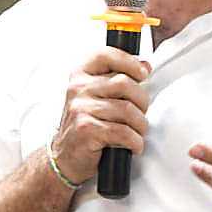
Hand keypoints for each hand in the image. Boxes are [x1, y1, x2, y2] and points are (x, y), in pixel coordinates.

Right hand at [48, 47, 150, 184]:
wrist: (66, 156)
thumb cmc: (86, 123)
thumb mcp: (96, 95)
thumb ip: (117, 78)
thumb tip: (145, 65)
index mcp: (81, 74)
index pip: (107, 55)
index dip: (130, 62)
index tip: (143, 74)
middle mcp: (78, 88)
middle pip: (124, 83)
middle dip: (142, 101)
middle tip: (140, 113)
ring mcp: (80, 108)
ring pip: (127, 110)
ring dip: (140, 125)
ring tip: (137, 131)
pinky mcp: (87, 130)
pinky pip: (123, 132)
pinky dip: (135, 141)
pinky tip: (133, 145)